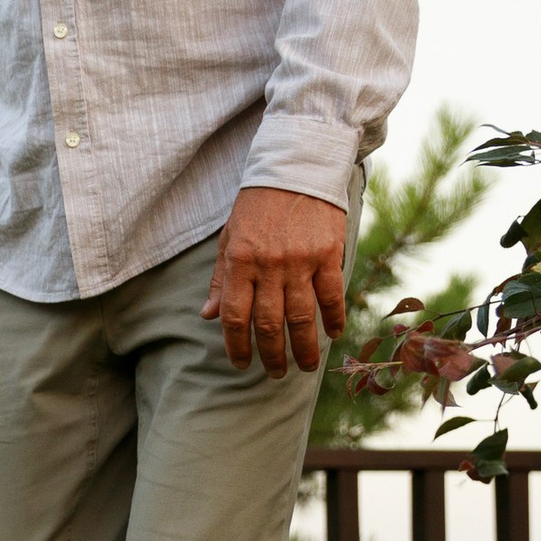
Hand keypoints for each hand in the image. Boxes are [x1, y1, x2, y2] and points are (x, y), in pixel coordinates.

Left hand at [204, 186, 348, 376]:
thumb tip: (208, 316)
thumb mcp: (230, 238)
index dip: (236, 346)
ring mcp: (300, 260)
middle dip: (271, 355)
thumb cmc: (258, 205)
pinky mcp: (327, 253)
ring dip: (303, 348)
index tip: (241, 364)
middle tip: (275, 373)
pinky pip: (331, 295)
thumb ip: (221, 279)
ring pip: (301, 317)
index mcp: (240, 261)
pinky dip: (332, 318)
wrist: (296, 167)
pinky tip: (332, 335)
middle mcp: (269, 265)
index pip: (235, 316)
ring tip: (304, 366)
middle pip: (268, 323)